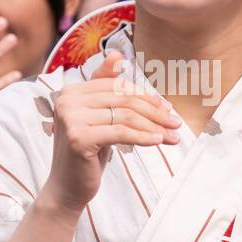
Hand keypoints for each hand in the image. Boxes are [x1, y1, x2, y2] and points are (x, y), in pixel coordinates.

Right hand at [37, 51, 180, 216]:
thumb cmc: (87, 154)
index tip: (166, 108)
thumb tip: (117, 53)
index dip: (144, 96)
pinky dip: (144, 137)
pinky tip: (159, 142)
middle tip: (175, 123)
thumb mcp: (99, 118)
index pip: (116, 86)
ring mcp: (70, 118)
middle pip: (122, 100)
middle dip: (153, 112)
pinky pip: (121, 133)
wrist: (67, 188)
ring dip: (154, 126)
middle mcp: (66, 100)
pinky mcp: (78, 138)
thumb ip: (106, 89)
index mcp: (70, 91)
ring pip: (125, 116)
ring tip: (172, 136)